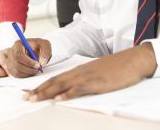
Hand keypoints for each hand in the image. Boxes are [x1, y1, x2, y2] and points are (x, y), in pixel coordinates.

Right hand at [7, 38, 51, 77]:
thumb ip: (46, 51)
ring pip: (14, 71)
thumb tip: (41, 63)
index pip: (19, 55)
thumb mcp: (45, 45)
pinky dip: (22, 76)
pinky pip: (13, 75)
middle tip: (37, 70)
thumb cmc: (38, 47)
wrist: (34, 51)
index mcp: (18, 44)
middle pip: (16, 64)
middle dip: (28, 69)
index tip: (37, 65)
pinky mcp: (9, 67)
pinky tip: (29, 73)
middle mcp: (11, 52)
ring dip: (26, 74)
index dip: (28, 62)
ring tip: (34, 71)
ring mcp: (9, 60)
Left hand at [24, 43, 156, 101]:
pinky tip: (59, 99)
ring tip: (35, 99)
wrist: (133, 60)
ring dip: (48, 92)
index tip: (31, 91)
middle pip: (56, 81)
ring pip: (64, 84)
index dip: (43, 85)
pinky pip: (80, 89)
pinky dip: (68, 94)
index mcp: (80, 69)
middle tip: (26, 97)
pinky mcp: (98, 82)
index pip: (57, 77)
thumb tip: (75, 88)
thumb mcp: (98, 72)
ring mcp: (89, 76)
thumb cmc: (117, 67)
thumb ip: (86, 78)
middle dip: (40, 89)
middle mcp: (81, 71)